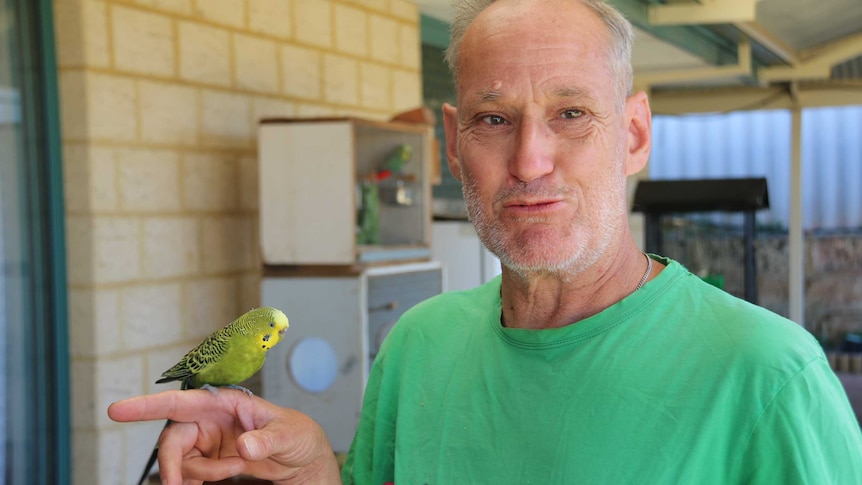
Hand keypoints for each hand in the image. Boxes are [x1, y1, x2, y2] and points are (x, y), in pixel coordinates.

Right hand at [107, 389, 341, 484]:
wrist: (304, 461)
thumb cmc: (298, 436)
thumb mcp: (289, 435)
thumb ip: (266, 440)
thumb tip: (244, 446)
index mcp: (226, 402)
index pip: (181, 401)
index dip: (147, 405)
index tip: (117, 410)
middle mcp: (211, 419)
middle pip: (172, 438)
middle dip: (173, 464)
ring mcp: (208, 440)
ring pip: (179, 460)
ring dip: (198, 474)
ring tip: (235, 472)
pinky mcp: (209, 460)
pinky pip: (187, 473)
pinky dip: (195, 481)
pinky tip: (218, 480)